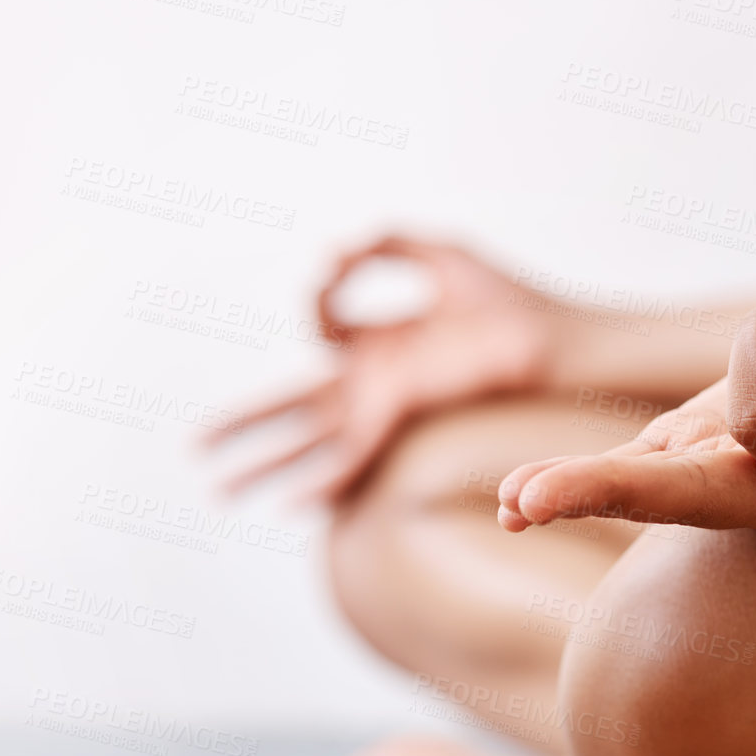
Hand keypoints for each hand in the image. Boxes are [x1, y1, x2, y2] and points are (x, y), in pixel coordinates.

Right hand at [207, 234, 560, 502]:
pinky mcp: (403, 419)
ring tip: (216, 488)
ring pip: (308, 442)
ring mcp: (386, 405)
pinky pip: (353, 458)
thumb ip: (383, 245)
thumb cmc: (513, 302)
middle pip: (294, 406)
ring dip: (261, 464)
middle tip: (196, 445)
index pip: (325, 330)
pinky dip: (322, 484)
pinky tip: (291, 510)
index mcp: (387, 340)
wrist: (559, 344)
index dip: (320, 297)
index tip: (337, 271)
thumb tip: (327, 257)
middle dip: (244, 424)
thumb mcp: (439, 255)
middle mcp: (379, 379)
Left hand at [495, 224, 755, 536]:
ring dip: (576, 494)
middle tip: (534, 497)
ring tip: (514, 501)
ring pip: (646, 497)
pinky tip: (514, 505)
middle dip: (611, 493)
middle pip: (688, 498)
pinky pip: (626, 481)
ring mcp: (728, 495)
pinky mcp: (683, 468)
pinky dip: (572, 486)